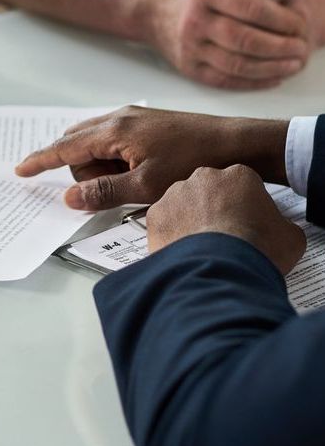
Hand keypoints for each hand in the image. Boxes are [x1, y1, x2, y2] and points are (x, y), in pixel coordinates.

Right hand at [16, 106, 288, 210]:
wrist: (236, 143)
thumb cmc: (193, 163)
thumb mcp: (147, 187)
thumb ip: (104, 193)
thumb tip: (69, 198)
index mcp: (113, 131)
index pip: (64, 148)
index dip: (41, 161)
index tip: (20, 170)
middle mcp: (117, 118)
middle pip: (77, 146)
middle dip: (83, 171)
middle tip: (115, 190)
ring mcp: (131, 117)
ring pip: (94, 143)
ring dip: (102, 166)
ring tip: (136, 182)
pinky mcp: (144, 121)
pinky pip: (112, 139)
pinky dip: (113, 157)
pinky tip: (137, 170)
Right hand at [136, 0, 307, 88]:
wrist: (149, 7)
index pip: (250, 6)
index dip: (280, 17)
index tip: (300, 22)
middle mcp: (194, 20)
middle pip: (245, 39)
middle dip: (280, 46)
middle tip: (301, 47)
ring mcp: (189, 47)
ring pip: (236, 64)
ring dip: (271, 68)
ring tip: (293, 64)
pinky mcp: (188, 67)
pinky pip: (224, 80)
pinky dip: (252, 83)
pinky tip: (273, 77)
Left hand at [146, 166, 304, 275]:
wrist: (222, 269)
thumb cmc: (256, 250)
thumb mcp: (289, 236)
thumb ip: (280, 224)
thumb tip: (276, 230)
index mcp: (238, 176)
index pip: (241, 185)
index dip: (244, 205)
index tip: (246, 220)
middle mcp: (203, 178)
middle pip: (208, 190)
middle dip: (213, 209)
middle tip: (222, 234)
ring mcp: (175, 194)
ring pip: (181, 204)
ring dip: (189, 221)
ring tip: (202, 248)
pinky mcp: (156, 214)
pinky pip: (163, 222)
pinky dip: (170, 235)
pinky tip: (184, 252)